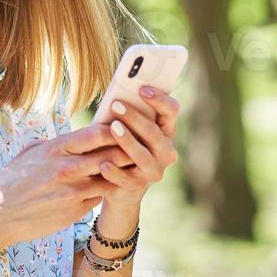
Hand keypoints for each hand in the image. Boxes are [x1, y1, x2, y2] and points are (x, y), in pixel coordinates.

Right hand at [0, 127, 128, 258]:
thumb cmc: (10, 181)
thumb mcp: (29, 153)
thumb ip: (53, 144)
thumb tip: (70, 138)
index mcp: (56, 149)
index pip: (97, 133)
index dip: (116, 128)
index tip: (126, 125)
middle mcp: (68, 168)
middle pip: (112, 154)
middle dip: (129, 148)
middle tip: (141, 144)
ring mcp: (74, 191)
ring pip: (112, 177)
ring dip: (124, 171)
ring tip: (136, 165)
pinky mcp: (76, 210)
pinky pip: (100, 196)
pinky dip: (107, 190)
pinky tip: (114, 185)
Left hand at [95, 86, 179, 208]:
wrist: (122, 187)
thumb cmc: (124, 148)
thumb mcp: (131, 130)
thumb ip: (129, 115)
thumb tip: (115, 94)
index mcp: (167, 132)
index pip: (172, 111)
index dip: (160, 99)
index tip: (142, 89)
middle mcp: (166, 152)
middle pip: (154, 132)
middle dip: (135, 117)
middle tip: (117, 104)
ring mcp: (154, 170)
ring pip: (142, 155)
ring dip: (127, 140)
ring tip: (112, 128)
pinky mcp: (138, 186)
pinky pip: (126, 178)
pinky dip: (115, 171)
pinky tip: (104, 164)